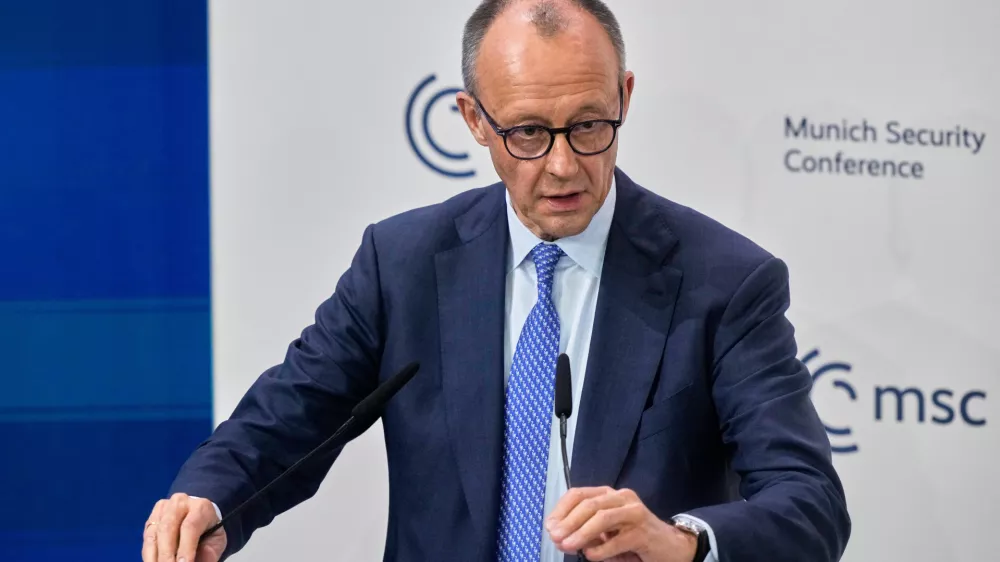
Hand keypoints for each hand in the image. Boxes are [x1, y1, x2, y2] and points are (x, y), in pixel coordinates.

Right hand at [141, 493, 225, 561]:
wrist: (199, 516)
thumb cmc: (209, 532)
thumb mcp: (216, 541)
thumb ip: (207, 553)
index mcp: (201, 507)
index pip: (190, 526)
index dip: (185, 548)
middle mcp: (180, 503)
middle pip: (167, 529)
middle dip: (166, 554)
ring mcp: (163, 509)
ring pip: (153, 534)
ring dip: (154, 556)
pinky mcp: (151, 518)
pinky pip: (146, 539)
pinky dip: (149, 554)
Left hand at [545, 487, 696, 561]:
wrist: (670, 547)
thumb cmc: (633, 538)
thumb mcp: (606, 532)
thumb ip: (586, 531)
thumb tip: (560, 536)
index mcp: (609, 494)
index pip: (579, 494)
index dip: (561, 509)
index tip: (549, 526)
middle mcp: (622, 498)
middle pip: (589, 504)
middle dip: (568, 521)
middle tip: (555, 537)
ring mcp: (635, 513)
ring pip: (602, 517)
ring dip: (581, 533)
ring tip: (567, 546)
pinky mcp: (643, 532)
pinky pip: (617, 540)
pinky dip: (601, 550)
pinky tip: (590, 556)